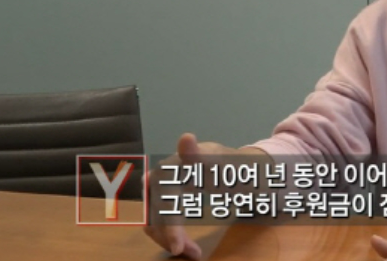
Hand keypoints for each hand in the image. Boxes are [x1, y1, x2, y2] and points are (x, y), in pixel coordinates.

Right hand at [142, 133, 240, 260]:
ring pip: (153, 221)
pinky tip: (188, 247)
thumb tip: (186, 138)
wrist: (233, 167)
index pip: (164, 201)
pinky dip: (170, 237)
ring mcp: (160, 189)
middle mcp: (160, 177)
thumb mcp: (220, 161)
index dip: (170, 227)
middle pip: (155, 214)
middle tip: (194, 254)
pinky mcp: (164, 200)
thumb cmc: (228, 164)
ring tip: (194, 253)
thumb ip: (201, 154)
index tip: (177, 249)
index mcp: (173, 166)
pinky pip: (158, 222)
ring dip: (169, 239)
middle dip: (171, 237)